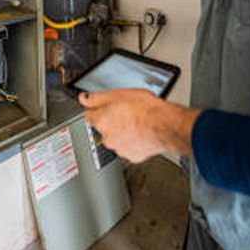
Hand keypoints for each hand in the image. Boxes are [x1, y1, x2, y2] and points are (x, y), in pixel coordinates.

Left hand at [79, 89, 201, 162]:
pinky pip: (128, 147)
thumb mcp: (119, 94)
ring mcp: (120, 148)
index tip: (105, 106)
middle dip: (111, 121)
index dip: (98, 108)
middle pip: (103, 127)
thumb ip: (97, 97)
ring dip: (122, 132)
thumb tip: (84, 98)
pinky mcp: (132, 156)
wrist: (165, 127)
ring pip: (116, 138)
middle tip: (125, 112)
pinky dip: (133, 141)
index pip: (89, 114)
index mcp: (101, 121)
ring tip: (136, 122)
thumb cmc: (146, 110)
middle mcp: (107, 137)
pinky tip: (141, 133)